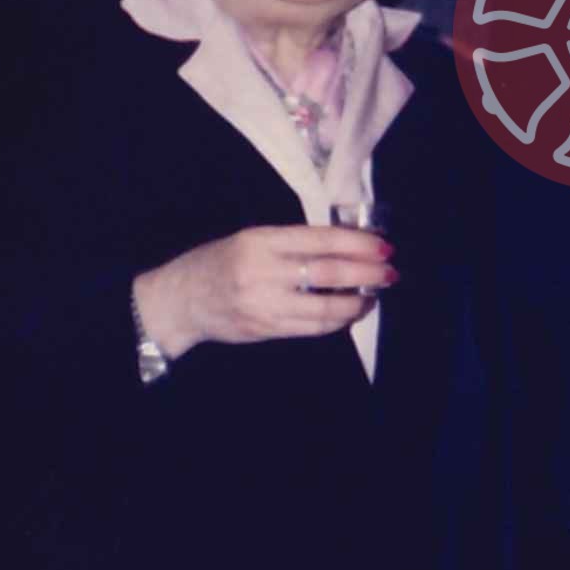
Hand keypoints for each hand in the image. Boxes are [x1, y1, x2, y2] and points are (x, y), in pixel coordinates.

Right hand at [133, 225, 391, 357]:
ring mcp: (264, 304)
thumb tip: (349, 245)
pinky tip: (350, 312)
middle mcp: (263, 272)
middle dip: (367, 274)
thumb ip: (294, 242)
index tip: (384, 247)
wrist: (179, 300)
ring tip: (373, 295)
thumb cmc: (220, 262)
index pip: (321, 240)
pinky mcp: (266, 329)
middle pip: (329, 273)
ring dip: (358, 302)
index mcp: (261, 241)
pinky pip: (313, 328)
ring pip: (325, 307)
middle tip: (390, 273)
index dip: (358, 244)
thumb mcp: (252, 239)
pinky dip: (338, 321)